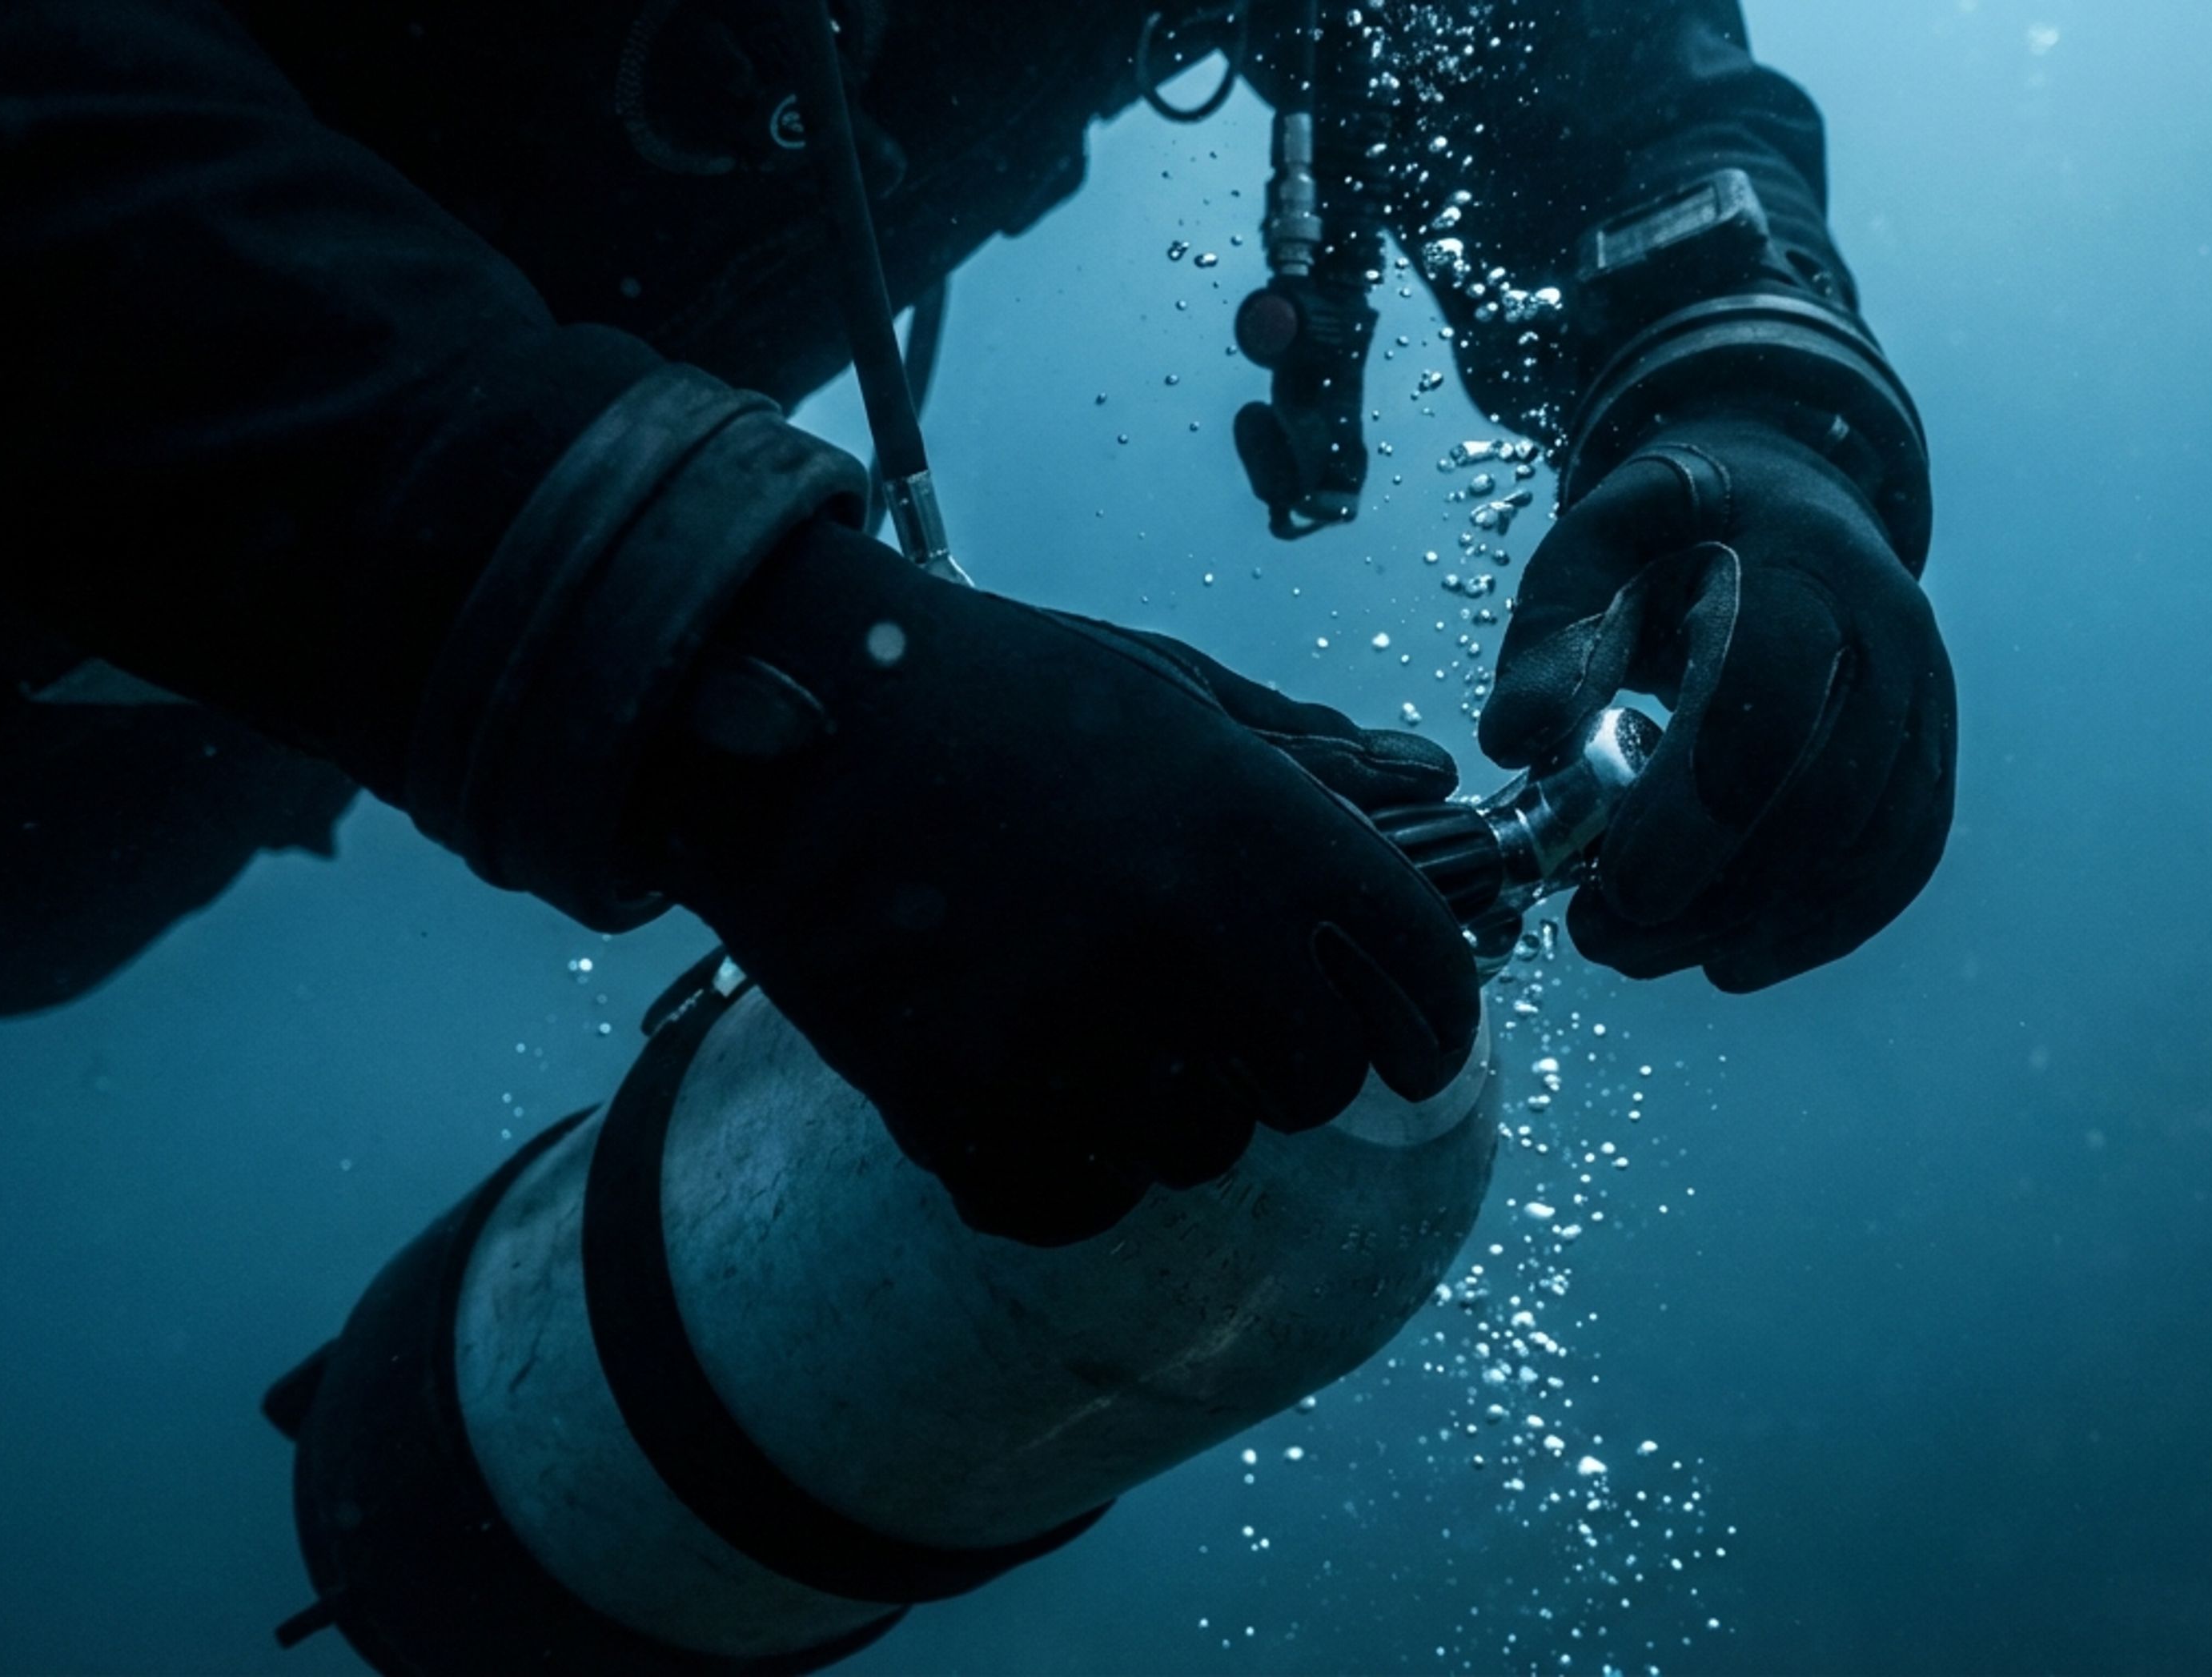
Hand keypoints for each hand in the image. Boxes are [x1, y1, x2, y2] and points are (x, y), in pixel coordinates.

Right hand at [640, 523, 1480, 1244]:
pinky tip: (1036, 1088)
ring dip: (1174, 1114)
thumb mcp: (1160, 688)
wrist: (774, 708)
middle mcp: (1177, 932)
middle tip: (1235, 1027)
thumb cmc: (981, 688)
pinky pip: (1076, 1196)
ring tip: (1104, 1034)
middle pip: (1316, 1083)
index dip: (1437, 1019)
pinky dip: (1069, 1165)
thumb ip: (1304, 756)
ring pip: (1197, 1151)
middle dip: (1292, 1066)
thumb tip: (1428, 783)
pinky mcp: (958, 1098)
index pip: (1419, 972)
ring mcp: (1067, 1026)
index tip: (1418, 1039)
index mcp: (1247, 822)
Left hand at [1481, 409, 1955, 989]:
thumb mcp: (1599, 539)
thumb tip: (1518, 739)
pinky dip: (1818, 928)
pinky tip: (1732, 959)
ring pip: (1869, 844)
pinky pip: (1899, 862)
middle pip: (1831, 791)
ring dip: (1755, 925)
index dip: (1700, 803)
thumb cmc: (1681, 529)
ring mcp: (1924, 702)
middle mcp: (1890, 634)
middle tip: (1604, 932)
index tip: (1622, 883)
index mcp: (1804, 564)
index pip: (1772, 693)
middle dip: (1718, 888)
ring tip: (1640, 954)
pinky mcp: (1928, 759)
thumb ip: (1553, 631)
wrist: (1794, 501)